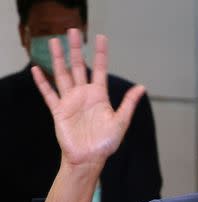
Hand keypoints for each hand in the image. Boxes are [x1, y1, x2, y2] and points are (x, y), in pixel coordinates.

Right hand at [32, 29, 144, 171]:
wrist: (89, 158)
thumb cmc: (106, 142)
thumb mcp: (121, 121)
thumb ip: (129, 103)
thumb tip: (142, 87)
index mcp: (99, 95)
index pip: (99, 69)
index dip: (100, 54)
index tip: (101, 37)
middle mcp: (84, 95)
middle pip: (78, 66)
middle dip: (76, 49)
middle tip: (74, 30)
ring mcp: (70, 101)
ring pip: (62, 74)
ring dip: (58, 59)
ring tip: (54, 41)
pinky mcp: (59, 110)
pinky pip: (49, 93)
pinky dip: (42, 82)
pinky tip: (37, 69)